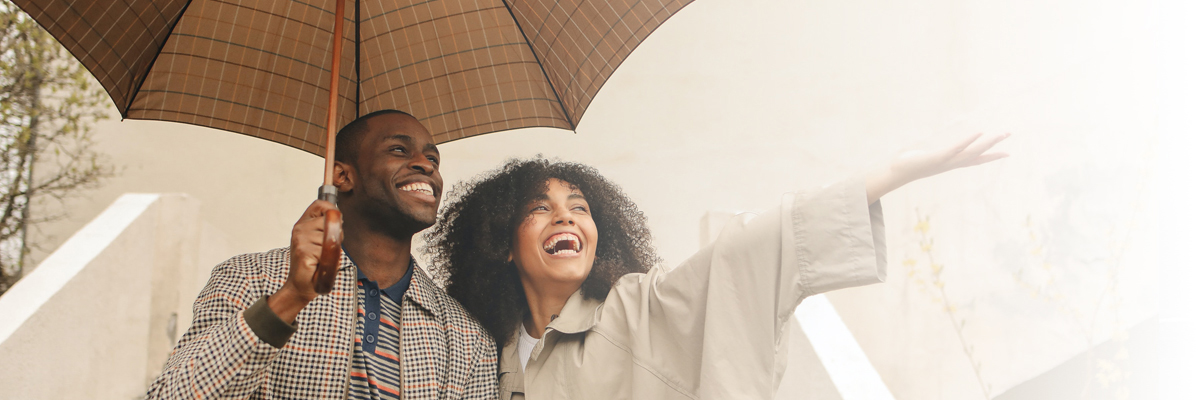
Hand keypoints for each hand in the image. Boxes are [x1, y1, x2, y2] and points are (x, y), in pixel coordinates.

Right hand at [269, 200, 342, 322]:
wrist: (300, 285)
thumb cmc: (312, 263)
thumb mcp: (318, 240)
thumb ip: (326, 227)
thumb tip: (339, 216)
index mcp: (303, 223)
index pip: (320, 204)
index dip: (332, 209)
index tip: (336, 221)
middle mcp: (300, 228)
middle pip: (330, 220)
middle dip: (337, 234)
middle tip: (327, 248)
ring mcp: (301, 239)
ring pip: (331, 237)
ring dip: (332, 250)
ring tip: (321, 258)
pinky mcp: (304, 251)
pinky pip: (328, 251)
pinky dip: (328, 260)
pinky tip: (318, 264)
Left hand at [866, 133, 1009, 202]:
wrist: (896, 173)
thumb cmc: (910, 164)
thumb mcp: (926, 158)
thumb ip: (931, 155)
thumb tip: (932, 150)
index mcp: (951, 163)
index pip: (975, 160)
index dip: (991, 157)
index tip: (1007, 153)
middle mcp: (952, 163)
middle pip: (978, 154)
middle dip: (994, 145)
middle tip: (1008, 133)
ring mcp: (947, 161)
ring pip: (972, 152)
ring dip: (987, 142)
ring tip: (1001, 133)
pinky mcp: (938, 157)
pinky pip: (956, 148)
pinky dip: (968, 141)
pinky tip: (979, 132)